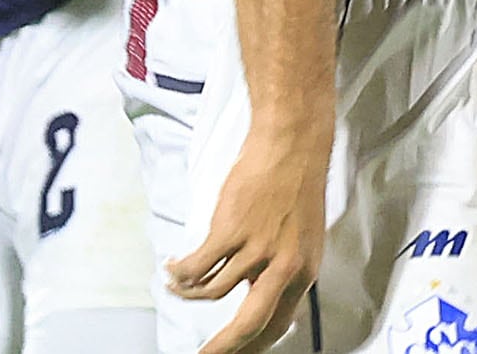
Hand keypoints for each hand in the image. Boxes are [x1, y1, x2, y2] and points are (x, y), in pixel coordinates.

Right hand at [169, 122, 331, 353]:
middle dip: (221, 348)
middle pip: (249, 325)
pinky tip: (173, 267)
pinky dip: (180, 272)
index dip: (253, 347)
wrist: (292, 142)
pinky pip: (197, 267)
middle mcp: (282, 267)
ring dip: (187, 294)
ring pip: (212, 292)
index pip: (278, 325)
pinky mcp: (231, 230)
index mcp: (302, 272)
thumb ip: (283, 268)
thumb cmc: (296, 182)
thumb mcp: (301, 236)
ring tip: (176, 286)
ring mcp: (256, 249)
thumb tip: (260, 291)